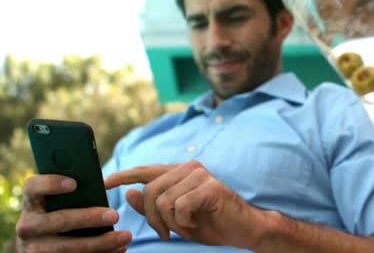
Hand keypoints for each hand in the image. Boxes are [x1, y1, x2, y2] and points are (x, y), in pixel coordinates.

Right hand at [15, 174, 131, 252]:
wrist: (42, 245)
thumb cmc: (60, 213)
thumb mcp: (58, 202)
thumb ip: (74, 192)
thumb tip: (100, 185)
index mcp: (31, 201)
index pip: (33, 186)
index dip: (51, 183)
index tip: (74, 183)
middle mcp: (28, 224)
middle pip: (59, 220)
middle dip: (89, 218)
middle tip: (115, 215)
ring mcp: (34, 247)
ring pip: (69, 247)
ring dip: (101, 242)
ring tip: (125, 236)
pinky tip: (118, 249)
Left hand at [105, 160, 267, 249]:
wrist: (243, 229)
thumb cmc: (211, 222)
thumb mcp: (175, 218)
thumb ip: (152, 205)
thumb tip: (128, 193)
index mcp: (179, 172)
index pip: (145, 170)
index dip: (123, 175)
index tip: (103, 182)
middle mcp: (188, 168)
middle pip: (150, 191)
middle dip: (152, 218)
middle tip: (166, 233)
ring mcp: (200, 175)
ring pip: (163, 201)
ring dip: (171, 223)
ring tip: (186, 227)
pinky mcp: (209, 187)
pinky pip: (180, 207)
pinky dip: (184, 222)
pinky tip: (196, 223)